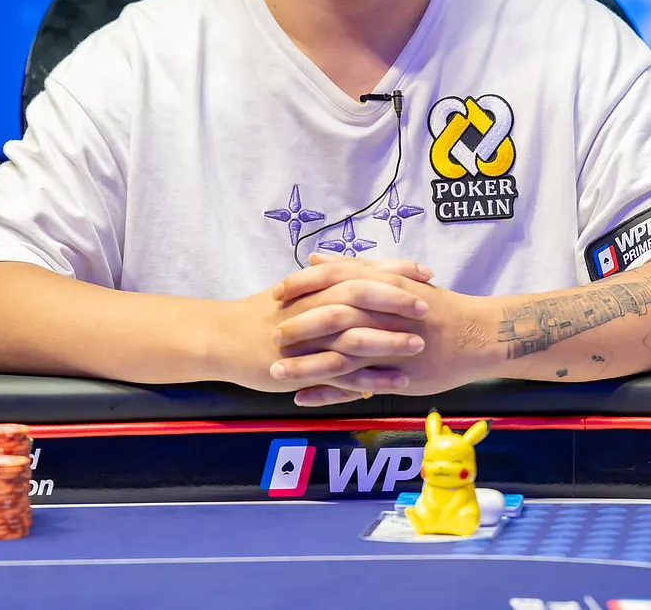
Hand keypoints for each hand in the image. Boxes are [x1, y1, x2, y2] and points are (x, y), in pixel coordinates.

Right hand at [215, 262, 430, 394]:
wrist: (224, 339)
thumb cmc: (263, 313)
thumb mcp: (296, 289)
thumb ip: (328, 278)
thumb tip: (362, 268)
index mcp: (314, 285)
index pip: (361, 270)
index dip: (395, 270)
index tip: (425, 271)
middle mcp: (312, 306)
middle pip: (359, 296)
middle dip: (395, 300)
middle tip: (426, 305)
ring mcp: (308, 339)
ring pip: (353, 335)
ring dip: (389, 339)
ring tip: (418, 344)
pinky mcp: (303, 368)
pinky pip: (342, 373)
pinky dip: (371, 377)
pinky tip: (396, 382)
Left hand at [273, 257, 499, 406]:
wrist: (476, 334)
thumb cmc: (434, 305)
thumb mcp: (395, 279)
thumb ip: (354, 268)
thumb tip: (315, 257)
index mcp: (380, 286)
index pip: (332, 281)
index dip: (301, 287)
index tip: (275, 293)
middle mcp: (381, 313)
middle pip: (330, 318)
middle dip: (297, 327)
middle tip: (271, 335)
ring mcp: (386, 345)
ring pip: (337, 355)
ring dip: (304, 365)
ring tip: (275, 374)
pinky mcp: (393, 374)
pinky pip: (354, 385)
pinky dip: (327, 392)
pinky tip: (302, 398)